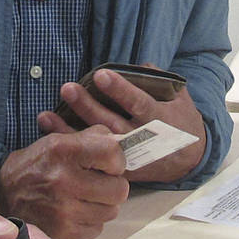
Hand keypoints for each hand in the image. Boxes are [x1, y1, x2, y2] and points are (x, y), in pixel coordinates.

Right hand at [0, 128, 128, 238]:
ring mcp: (64, 210)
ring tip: (84, 197)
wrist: (2, 193)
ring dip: (102, 205)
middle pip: (120, 190)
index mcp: (64, 151)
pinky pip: (97, 229)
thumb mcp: (59, 140)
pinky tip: (75, 212)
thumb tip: (124, 142)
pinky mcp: (63, 232)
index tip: (108, 164)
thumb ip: (93, 138)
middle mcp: (64, 180)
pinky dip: (90, 221)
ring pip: (111, 211)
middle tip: (98, 183)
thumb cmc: (36, 165)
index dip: (116, 160)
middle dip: (113, 186)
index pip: (113, 154)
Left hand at [36, 66, 206, 183]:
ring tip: (47, 114)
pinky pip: (92, 159)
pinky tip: (51, 135)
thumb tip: (139, 67)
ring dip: (71, 129)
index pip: (139, 103)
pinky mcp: (119, 170)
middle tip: (68, 89)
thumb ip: (160, 80)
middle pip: (111, 123)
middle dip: (87, 107)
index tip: (100, 75)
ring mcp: (129, 157)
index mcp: (159, 119)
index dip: (120, 90)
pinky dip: (72, 147)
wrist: (190, 160)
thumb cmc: (182, 122)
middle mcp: (142, 140)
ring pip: (97, 144)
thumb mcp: (179, 98)